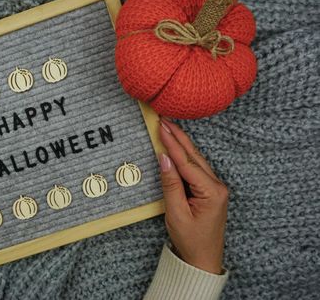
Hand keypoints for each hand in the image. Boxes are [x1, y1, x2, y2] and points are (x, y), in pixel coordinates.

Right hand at [158, 118, 227, 273]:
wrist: (202, 259)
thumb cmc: (191, 240)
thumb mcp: (176, 213)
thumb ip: (171, 184)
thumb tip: (164, 159)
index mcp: (211, 191)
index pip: (187, 162)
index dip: (172, 144)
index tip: (161, 127)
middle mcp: (216, 185)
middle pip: (194, 156)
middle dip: (178, 136)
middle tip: (164, 119)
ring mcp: (214, 187)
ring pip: (196, 160)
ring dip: (181, 143)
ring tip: (168, 127)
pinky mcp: (209, 190)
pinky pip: (195, 168)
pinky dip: (184, 156)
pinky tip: (177, 147)